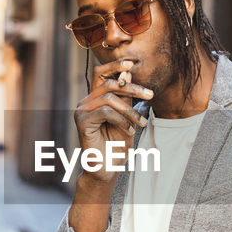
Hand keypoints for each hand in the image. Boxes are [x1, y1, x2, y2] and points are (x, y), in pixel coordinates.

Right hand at [72, 60, 153, 182]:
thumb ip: (126, 97)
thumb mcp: (127, 116)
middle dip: (132, 87)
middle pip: (108, 83)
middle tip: (150, 95)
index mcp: (95, 98)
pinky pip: (105, 111)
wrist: (108, 168)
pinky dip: (121, 120)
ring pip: (109, 97)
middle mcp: (85, 102)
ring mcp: (81, 111)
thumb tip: (127, 73)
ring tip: (141, 123)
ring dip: (130, 109)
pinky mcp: (81, 121)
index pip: (101, 73)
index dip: (115, 65)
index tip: (132, 63)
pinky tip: (129, 130)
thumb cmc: (117, 144)